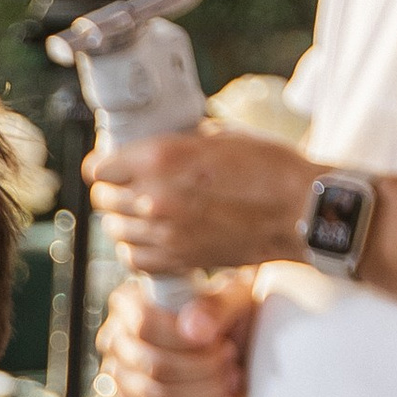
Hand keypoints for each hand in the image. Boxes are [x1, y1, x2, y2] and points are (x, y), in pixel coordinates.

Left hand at [89, 127, 309, 277]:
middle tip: (129, 186)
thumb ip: (178, 144)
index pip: (98, 167)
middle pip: (102, 199)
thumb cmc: (269, 169)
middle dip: (113, 191)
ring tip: (143, 212)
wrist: (298, 212)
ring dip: (124, 221)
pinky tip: (150, 238)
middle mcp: (155, 197)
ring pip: (114, 230)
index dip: (104, 165)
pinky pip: (133, 258)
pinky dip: (137, 249)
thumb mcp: (219, 137)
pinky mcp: (178, 260)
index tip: (110, 165)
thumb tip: (154, 146)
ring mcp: (165, 233)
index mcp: (161, 158)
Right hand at [100, 272, 257, 396]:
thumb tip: (194, 328)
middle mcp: (117, 339)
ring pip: (157, 396)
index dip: (182, 339)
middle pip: (153, 365)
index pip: (144, 324)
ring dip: (204, 393)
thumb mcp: (233, 297)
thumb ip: (216, 306)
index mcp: (130, 302)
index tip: (219, 342)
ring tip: (231, 380)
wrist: (239, 343)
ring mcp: (121, 377)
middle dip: (202, 369)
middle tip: (231, 360)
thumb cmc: (229, 314)